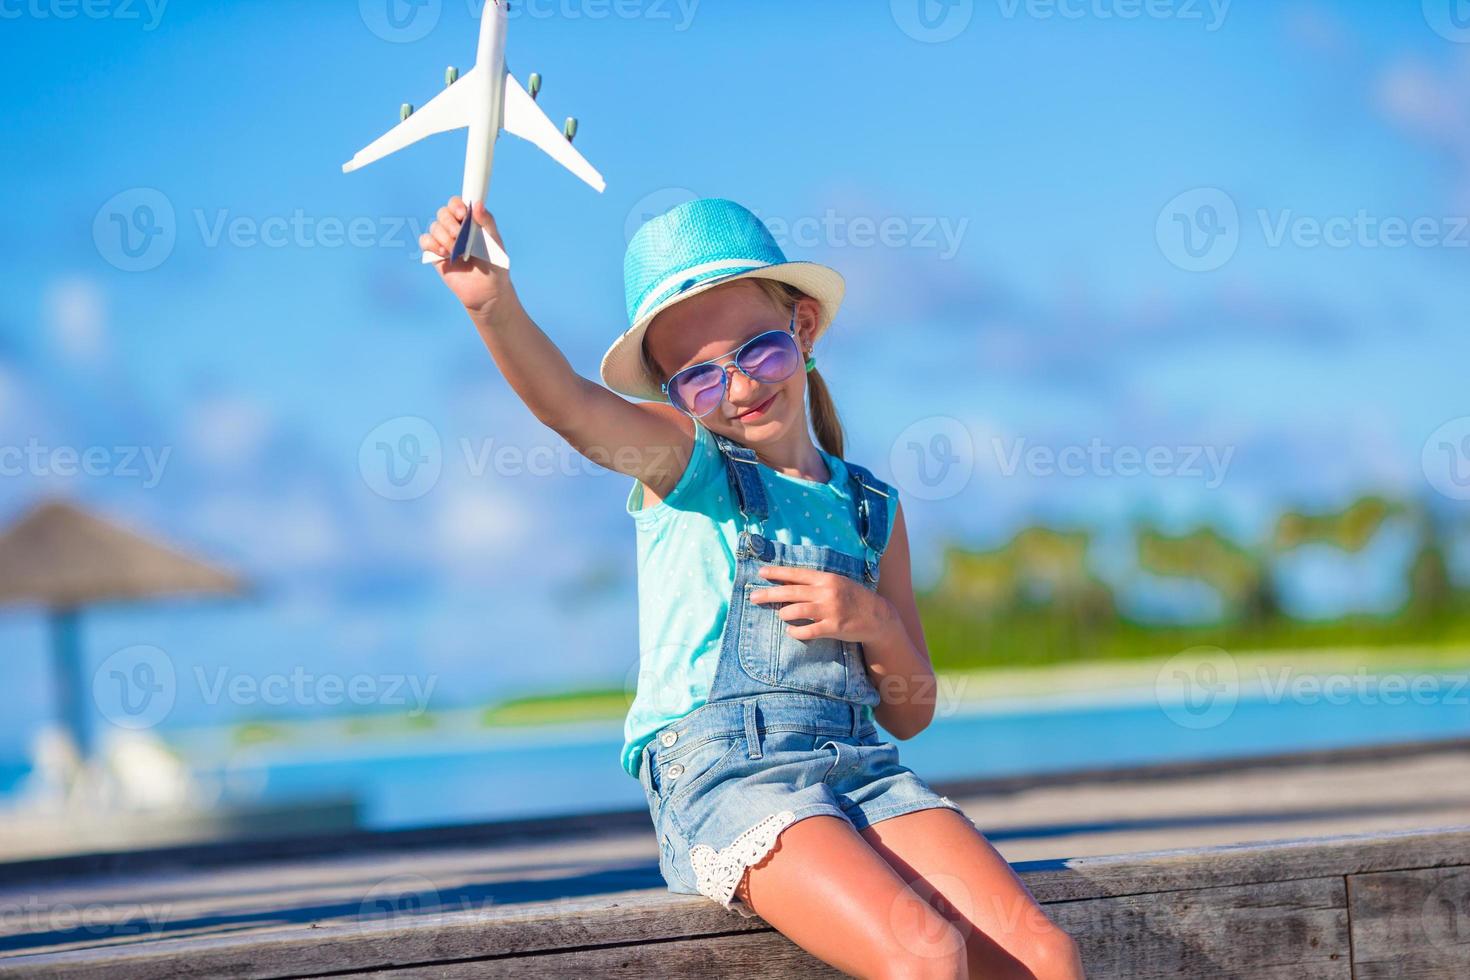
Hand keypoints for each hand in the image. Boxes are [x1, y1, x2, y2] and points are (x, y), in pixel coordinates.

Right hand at [419, 196, 515, 322]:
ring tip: (455, 250)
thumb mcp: (495, 242)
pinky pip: (425, 241)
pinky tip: (444, 254)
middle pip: (443, 213)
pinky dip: (432, 244)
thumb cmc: (494, 265)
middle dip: (450, 223)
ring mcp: (445, 241)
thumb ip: (487, 222)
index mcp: (470, 221)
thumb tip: (477, 204)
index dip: (456, 205)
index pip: (457, 203)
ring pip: (434, 227)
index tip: (463, 213)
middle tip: (459, 235)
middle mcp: (456, 228)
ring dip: (443, 236)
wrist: (487, 291)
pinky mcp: (436, 254)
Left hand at [749, 565, 896, 643]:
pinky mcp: (833, 627)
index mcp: (827, 579)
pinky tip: (791, 631)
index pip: (797, 574)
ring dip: (783, 614)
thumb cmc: (854, 598)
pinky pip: (807, 631)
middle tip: (753, 597)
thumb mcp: (837, 584)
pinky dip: (796, 631)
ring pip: (796, 611)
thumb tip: (788, 584)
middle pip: (791, 592)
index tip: (761, 573)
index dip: (777, 573)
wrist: (878, 616)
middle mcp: (827, 592)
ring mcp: (830, 610)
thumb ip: (816, 583)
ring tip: (780, 615)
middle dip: (769, 594)